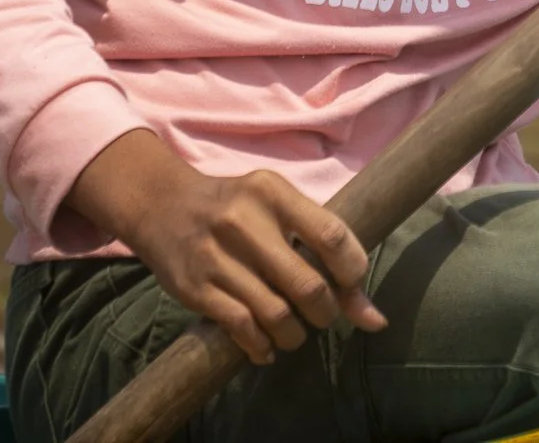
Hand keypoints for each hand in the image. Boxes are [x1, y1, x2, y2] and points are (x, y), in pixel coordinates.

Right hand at [66, 129, 384, 364]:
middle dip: (325, 312)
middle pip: (307, 285)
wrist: (162, 205)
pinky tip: (265, 347)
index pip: (332, 236)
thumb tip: (377, 320)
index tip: (350, 286)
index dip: (352, 272)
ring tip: (294, 333)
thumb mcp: (280, 210)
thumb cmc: (237, 209)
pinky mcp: (194, 288)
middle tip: (322, 315)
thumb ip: (327, 251)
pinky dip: (262, 347)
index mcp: (273, 193)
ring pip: (276, 315)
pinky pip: (242, 328)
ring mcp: (216, 256)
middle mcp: (244, 221)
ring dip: (295, 335)